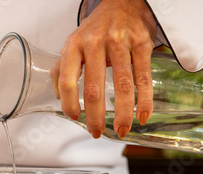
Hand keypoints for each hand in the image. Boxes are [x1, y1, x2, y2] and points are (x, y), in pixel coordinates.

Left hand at [56, 0, 155, 138]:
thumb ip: (61, 69)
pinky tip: (142, 115)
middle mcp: (95, 44)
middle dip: (96, 116)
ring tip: (122, 130)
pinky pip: (143, 77)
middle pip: (95, 88)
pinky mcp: (141, 43)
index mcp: (74, 46)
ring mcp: (119, 43)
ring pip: (123, 86)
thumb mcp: (73, 44)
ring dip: (123, 114)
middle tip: (97, 132)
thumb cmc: (96, 29)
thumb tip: (58, 97)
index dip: (69, 103)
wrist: (123, 1)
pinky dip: (144, 100)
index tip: (75, 118)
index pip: (66, 80)